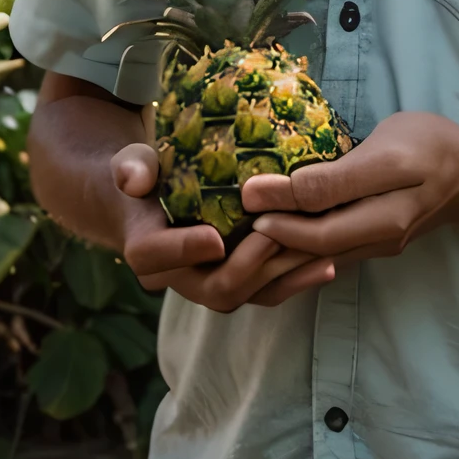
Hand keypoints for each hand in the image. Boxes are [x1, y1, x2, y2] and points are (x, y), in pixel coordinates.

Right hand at [111, 143, 331, 311]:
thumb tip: (133, 180)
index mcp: (146, 250)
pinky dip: (296, 280)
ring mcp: (211, 285)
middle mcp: (178, 278)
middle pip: (214, 288)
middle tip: (278, 238)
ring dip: (284, 278)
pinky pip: (268, 292)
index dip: (184, 251)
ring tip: (320, 255)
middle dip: (250, 267)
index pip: (154, 258)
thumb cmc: (148, 177)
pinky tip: (327, 264)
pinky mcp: (239, 284)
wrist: (157, 203)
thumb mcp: (133, 163)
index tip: (215, 238)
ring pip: (247, 295)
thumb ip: (131, 168)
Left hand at [240, 112, 458, 285]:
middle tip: (229, 225)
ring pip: (316, 257)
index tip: (243, 200)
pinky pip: (326, 248)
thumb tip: (270, 191)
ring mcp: (374, 245)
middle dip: (268, 244)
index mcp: (382, 221)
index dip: (276, 223)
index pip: (316, 234)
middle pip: (310, 253)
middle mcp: (375, 242)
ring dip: (277, 249)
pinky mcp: (371, 240)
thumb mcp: (387, 154)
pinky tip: (271, 231)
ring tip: (239, 233)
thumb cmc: (431, 148)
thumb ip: (333, 179)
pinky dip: (296, 243)